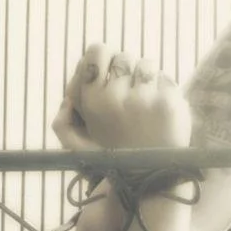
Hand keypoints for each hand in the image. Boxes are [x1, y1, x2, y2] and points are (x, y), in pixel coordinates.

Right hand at [52, 43, 191, 150]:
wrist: (150, 180)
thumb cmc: (114, 161)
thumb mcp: (79, 150)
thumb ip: (62, 126)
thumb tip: (66, 100)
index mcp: (92, 102)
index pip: (97, 50)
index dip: (105, 59)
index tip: (110, 74)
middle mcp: (116, 97)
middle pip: (124, 57)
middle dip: (127, 72)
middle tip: (131, 94)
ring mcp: (144, 99)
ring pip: (146, 64)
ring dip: (147, 79)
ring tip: (146, 103)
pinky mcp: (168, 102)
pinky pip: (165, 79)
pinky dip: (164, 91)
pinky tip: (160, 112)